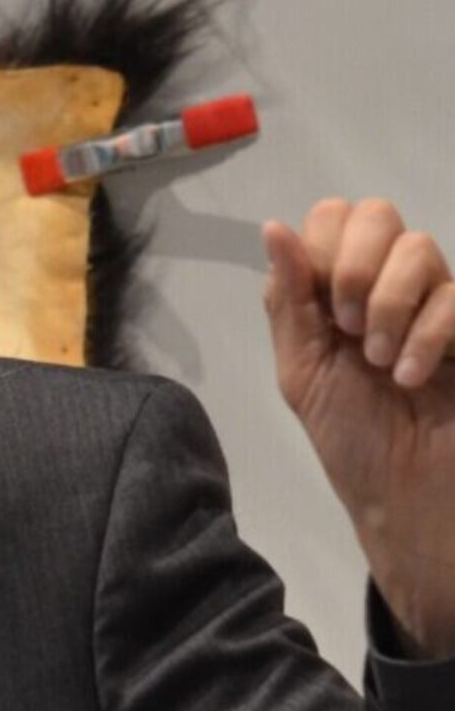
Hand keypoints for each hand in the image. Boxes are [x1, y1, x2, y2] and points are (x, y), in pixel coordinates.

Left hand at [262, 199, 454, 656]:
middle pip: (377, 214)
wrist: (406, 496)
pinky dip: (426, 337)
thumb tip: (274, 228)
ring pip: (418, 248)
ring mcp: (437, 302)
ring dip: (388, 308)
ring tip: (380, 365)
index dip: (322, 251)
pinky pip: (454, 298)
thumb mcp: (302, 370)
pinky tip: (411, 377)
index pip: (332, 217)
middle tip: (350, 329)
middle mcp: (391, 284)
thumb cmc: (353, 438)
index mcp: (342, 290)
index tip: (321, 310)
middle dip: (355, 267)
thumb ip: (291, 300)